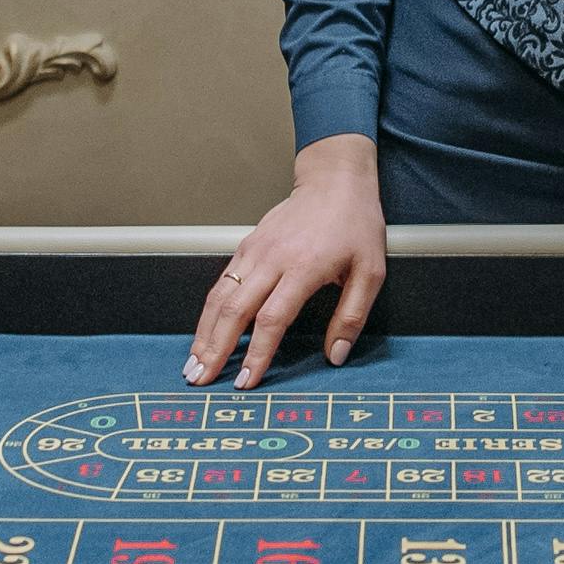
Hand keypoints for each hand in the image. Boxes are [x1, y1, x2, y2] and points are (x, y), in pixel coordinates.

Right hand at [188, 138, 386, 387]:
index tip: (245, 381)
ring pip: (220, 297)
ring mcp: (255, 251)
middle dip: (215, 349)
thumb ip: (352, 316)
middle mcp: (272, 259)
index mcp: (303, 268)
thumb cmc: (355, 225)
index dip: (256, 354)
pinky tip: (204, 332)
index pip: (272, 320)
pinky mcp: (246, 245)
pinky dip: (209, 311)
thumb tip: (336, 355)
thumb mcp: (370, 271)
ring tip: (193, 363)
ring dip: (203, 333)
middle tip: (201, 380)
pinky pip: (221, 282)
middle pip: (234, 311)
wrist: (334, 182)